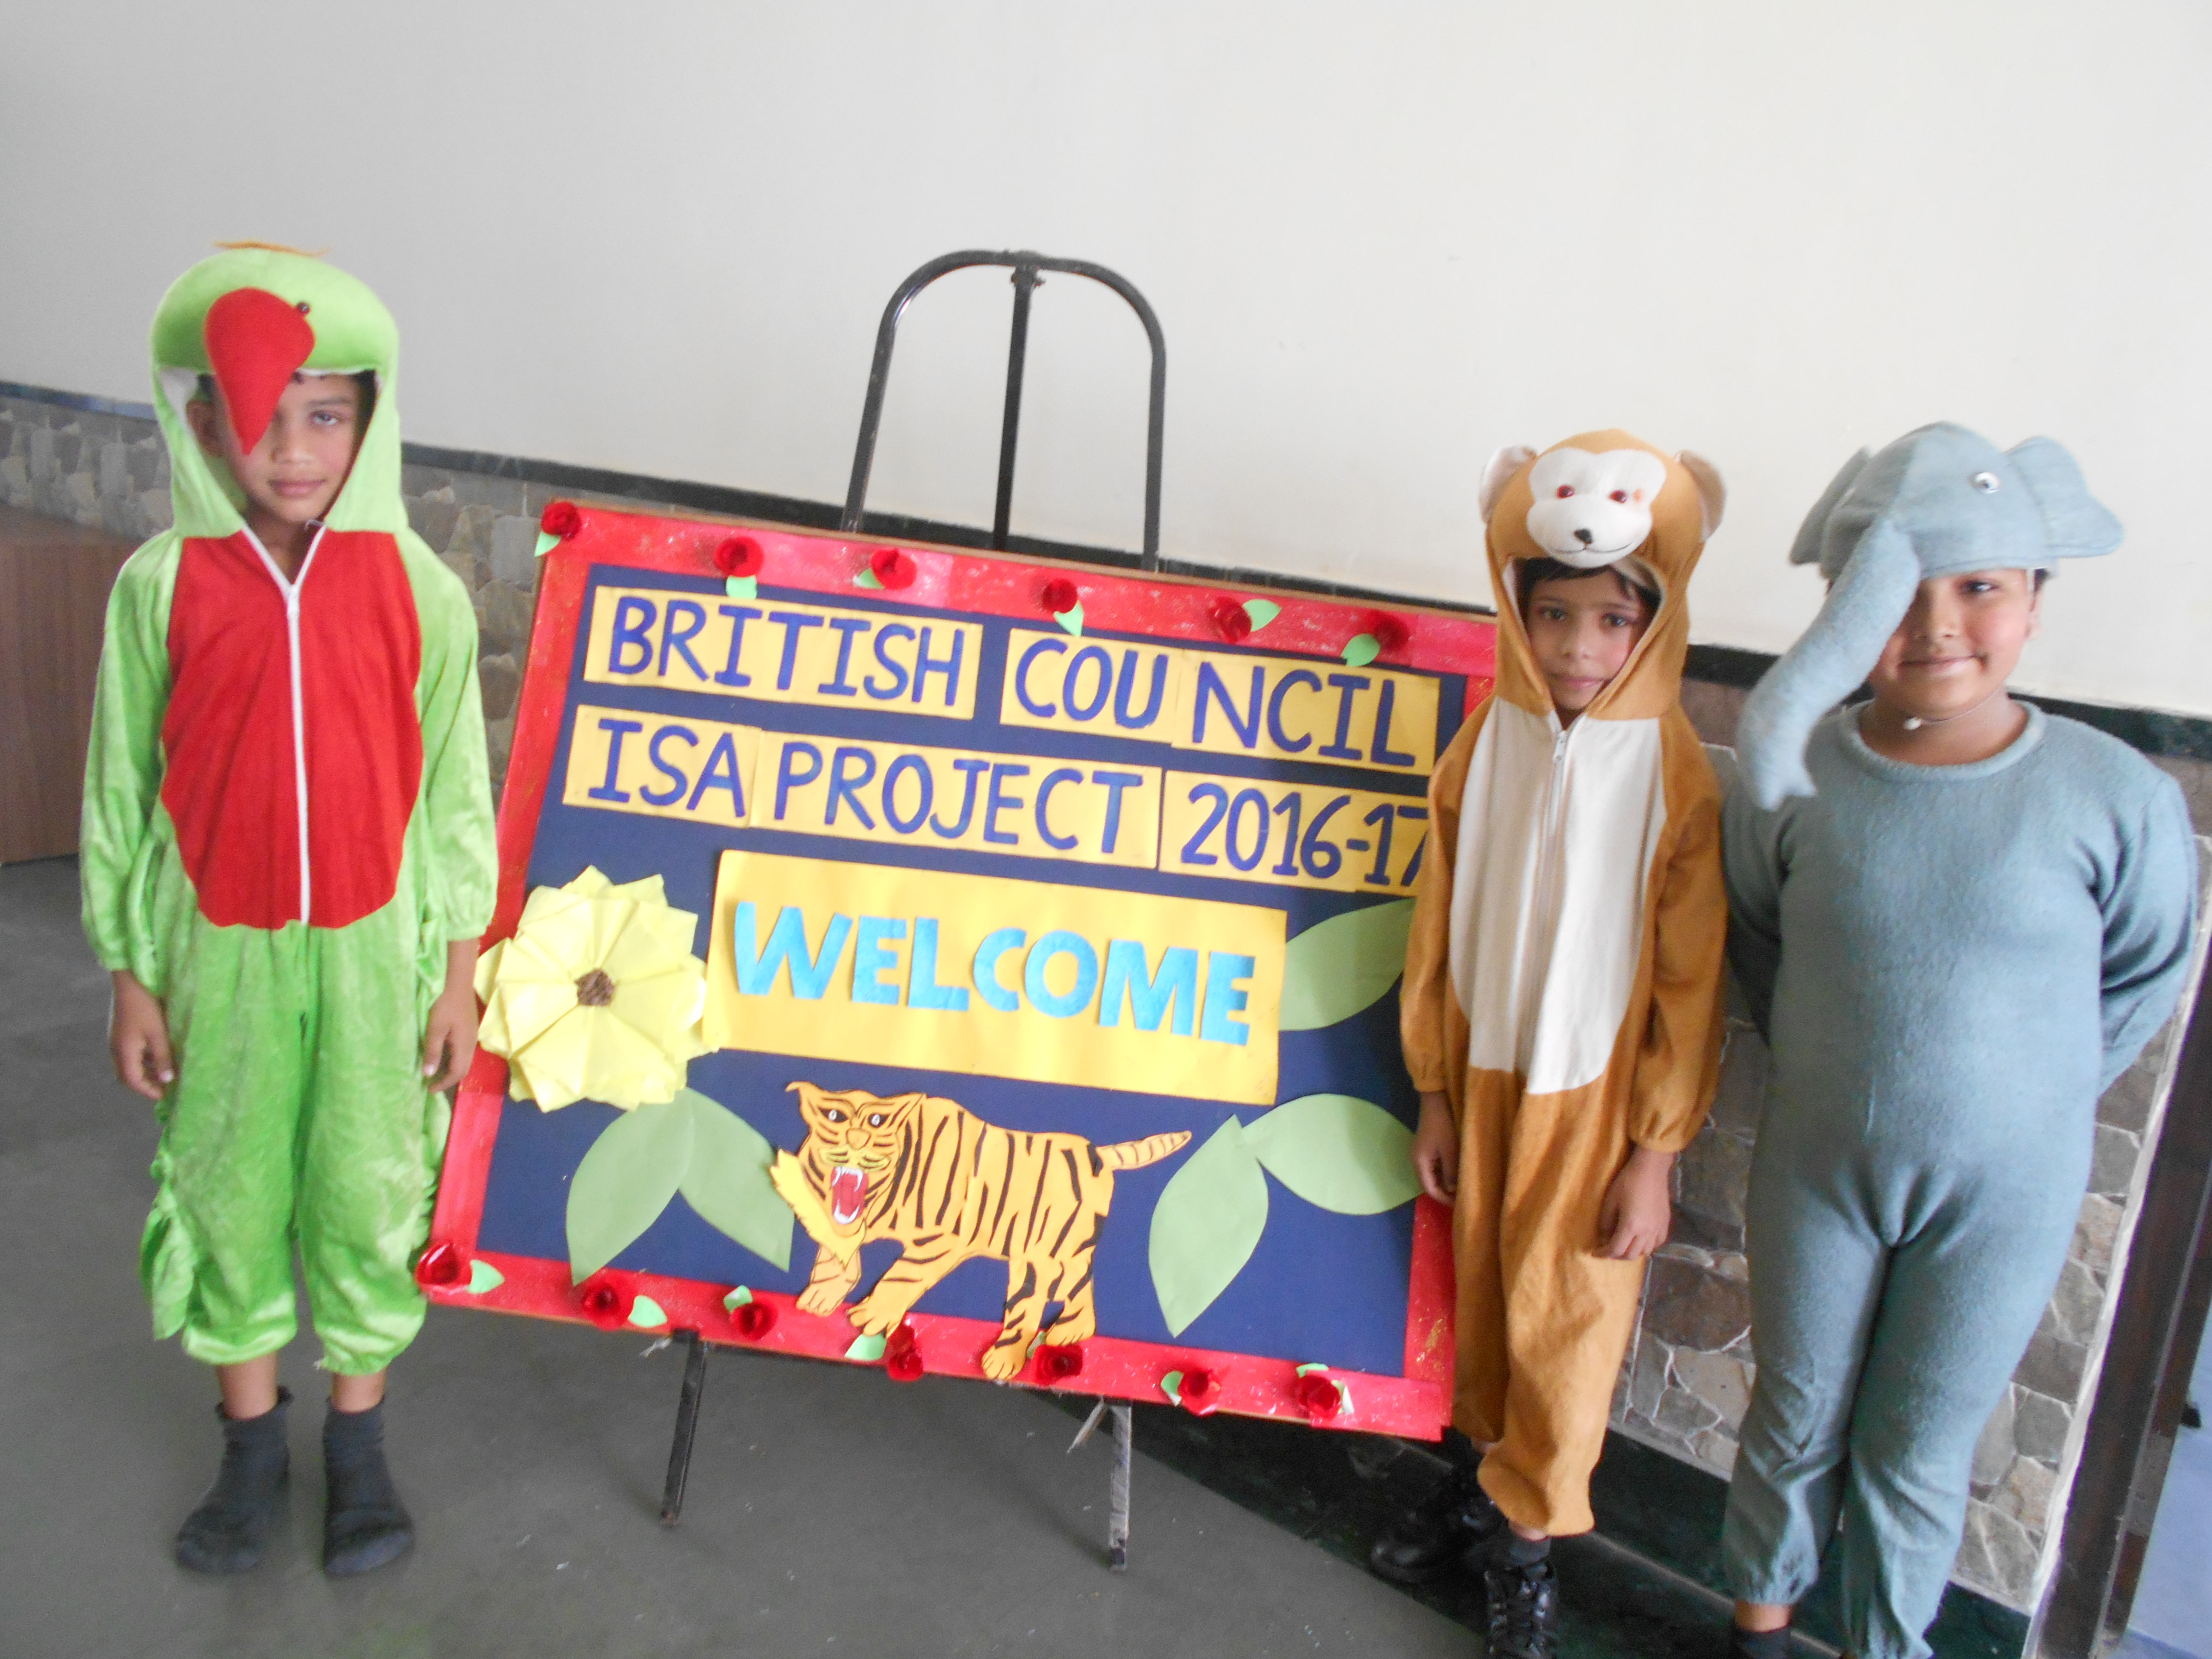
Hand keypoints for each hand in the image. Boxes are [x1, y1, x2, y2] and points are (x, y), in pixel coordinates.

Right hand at [110, 970, 173, 1099]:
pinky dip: (144, 1060)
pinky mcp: (123, 1033)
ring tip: (166, 1074)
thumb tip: (167, 1080)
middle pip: (128, 1076)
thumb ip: (162, 1058)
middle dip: (146, 1084)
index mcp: (123, 1052)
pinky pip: (132, 1054)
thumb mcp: (158, 1033)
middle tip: (166, 1088)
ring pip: (130, 1065)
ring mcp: (118, 1041)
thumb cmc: (145, 1006)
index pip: (133, 1081)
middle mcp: (116, 1050)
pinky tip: (160, 1057)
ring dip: (146, 1072)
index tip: (165, 1096)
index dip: (148, 1091)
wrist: (130, 982)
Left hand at [421, 938, 480, 1092]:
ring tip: (434, 1072)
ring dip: (451, 1069)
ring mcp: (471, 1037)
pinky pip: (463, 1052)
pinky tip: (442, 1055)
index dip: (443, 1083)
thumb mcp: (435, 1029)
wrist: (458, 983)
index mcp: (464, 1046)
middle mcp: (471, 1044)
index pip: (457, 1073)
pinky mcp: (469, 1031)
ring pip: (464, 1061)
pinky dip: (452, 1060)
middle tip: (432, 1084)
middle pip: (463, 1069)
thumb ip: (432, 1051)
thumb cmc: (444, 1005)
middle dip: (448, 1079)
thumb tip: (428, 1073)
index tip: (429, 1089)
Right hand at [1412, 1091, 1457, 1204]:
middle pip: (1428, 1184)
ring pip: (1432, 1176)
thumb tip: (1452, 1190)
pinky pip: (1434, 1167)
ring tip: (1460, 1189)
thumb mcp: (1450, 1151)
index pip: (1429, 1189)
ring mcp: (1421, 1154)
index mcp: (1420, 1163)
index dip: (1443, 1199)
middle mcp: (1417, 1161)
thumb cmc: (1443, 1126)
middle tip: (1461, 1199)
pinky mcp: (1426, 1148)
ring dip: (1444, 1184)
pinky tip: (1455, 1175)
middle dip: (1444, 1193)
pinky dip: (1443, 1174)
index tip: (1459, 1205)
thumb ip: (1451, 1173)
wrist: (1436, 1103)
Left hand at [1598, 1145, 1675, 1259]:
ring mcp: (1658, 1229)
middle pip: (1631, 1255)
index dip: (1604, 1253)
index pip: (1616, 1249)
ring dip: (1632, 1252)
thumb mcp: (1610, 1200)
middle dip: (1617, 1255)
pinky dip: (1647, 1246)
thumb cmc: (1627, 1182)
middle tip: (1608, 1248)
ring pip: (1645, 1252)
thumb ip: (1606, 1222)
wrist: (1651, 1170)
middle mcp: (1646, 1232)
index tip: (1595, 1252)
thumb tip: (1604, 1237)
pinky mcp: (1665, 1223)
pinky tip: (1640, 1240)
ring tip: (1623, 1244)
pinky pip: (1657, 1243)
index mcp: (1631, 1226)